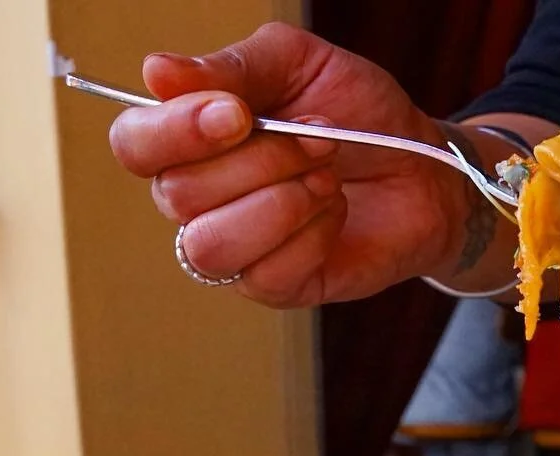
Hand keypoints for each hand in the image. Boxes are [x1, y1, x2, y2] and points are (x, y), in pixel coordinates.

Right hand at [108, 23, 468, 305]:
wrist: (426, 170)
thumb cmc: (360, 115)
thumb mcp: (299, 64)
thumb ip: (232, 67)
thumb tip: (156, 72)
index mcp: (190, 138)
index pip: (134, 145)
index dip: (174, 132)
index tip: (236, 114)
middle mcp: (201, 199)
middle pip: (177, 194)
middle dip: (259, 161)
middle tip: (319, 140)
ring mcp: (238, 249)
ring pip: (211, 245)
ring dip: (279, 204)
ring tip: (327, 178)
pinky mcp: (279, 286)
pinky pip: (266, 275)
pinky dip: (309, 236)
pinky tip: (334, 213)